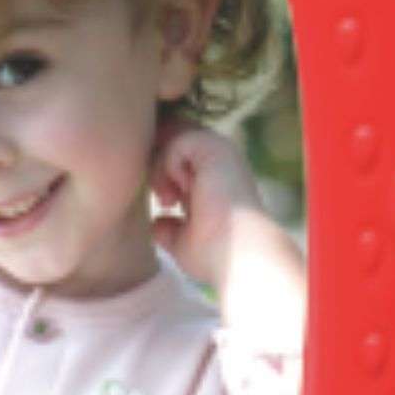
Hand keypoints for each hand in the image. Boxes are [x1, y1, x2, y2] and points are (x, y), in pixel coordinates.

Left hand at [149, 117, 263, 292]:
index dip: (161, 170)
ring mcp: (221, 151)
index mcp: (216, 177)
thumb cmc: (216, 255)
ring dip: (162, 167)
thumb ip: (170, 227)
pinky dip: (168, 166)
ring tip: (169, 200)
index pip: (179, 155)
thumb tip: (157, 223)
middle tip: (165, 200)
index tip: (165, 202)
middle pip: (173, 140)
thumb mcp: (184, 240)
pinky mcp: (217, 148)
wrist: (237, 257)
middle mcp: (220, 159)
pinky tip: (179, 193)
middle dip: (158, 164)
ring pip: (173, 138)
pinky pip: (177, 142)